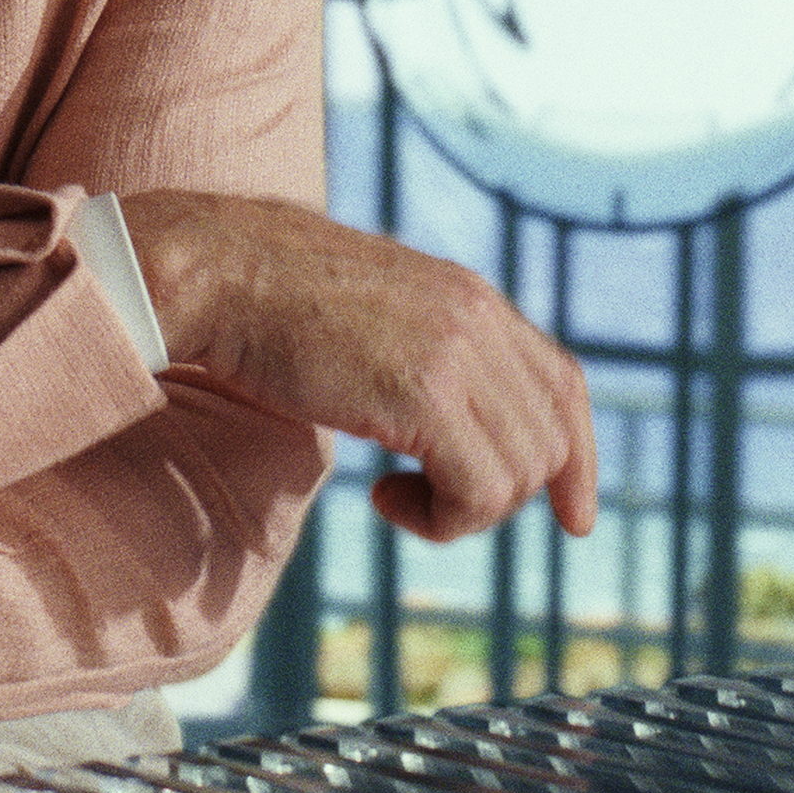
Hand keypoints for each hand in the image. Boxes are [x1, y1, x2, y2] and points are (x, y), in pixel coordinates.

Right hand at [115, 190, 596, 542]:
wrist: (215, 272)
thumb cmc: (266, 301)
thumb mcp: (370, 313)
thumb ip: (419, 347)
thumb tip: (439, 412)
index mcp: (470, 296)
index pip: (565, 383)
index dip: (578, 453)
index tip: (574, 515)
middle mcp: (478, 317)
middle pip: (552, 438)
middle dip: (507, 495)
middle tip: (430, 501)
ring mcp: (455, 353)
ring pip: (518, 475)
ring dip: (463, 512)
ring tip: (396, 498)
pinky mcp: (423, 395)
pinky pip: (477, 491)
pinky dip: (440, 520)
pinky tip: (382, 500)